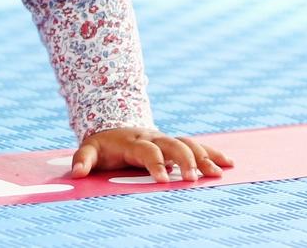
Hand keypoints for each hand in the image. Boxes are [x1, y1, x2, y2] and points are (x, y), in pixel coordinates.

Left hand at [69, 127, 233, 182]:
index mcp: (133, 141)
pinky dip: (213, 153)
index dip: (155, 164)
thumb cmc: (102, 145)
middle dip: (185, 161)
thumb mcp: (89, 149)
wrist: (115, 126)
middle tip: (192, 179)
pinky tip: (228, 163)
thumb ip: (83, 160)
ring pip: (189, 144)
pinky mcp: (176, 144)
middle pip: (174, 145)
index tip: (164, 180)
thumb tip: (77, 174)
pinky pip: (197, 146)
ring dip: (204, 158)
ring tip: (217, 173)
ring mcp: (167, 139)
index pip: (147, 151)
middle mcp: (154, 137)